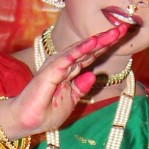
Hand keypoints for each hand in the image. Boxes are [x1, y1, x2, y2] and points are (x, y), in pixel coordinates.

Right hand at [0, 29, 128, 140]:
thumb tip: (93, 75)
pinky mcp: (50, 72)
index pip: (91, 56)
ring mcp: (57, 66)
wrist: (25, 121)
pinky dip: (81, 50)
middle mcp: (64, 64)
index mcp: (70, 71)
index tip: (122, 36)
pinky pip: (68, 58)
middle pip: (88, 49)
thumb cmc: (45, 112)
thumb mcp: (71, 101)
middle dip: (106, 39)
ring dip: (96, 40)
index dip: (106, 46)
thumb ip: (81, 88)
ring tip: (113, 31)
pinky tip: (93, 42)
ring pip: (80, 50)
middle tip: (123, 27)